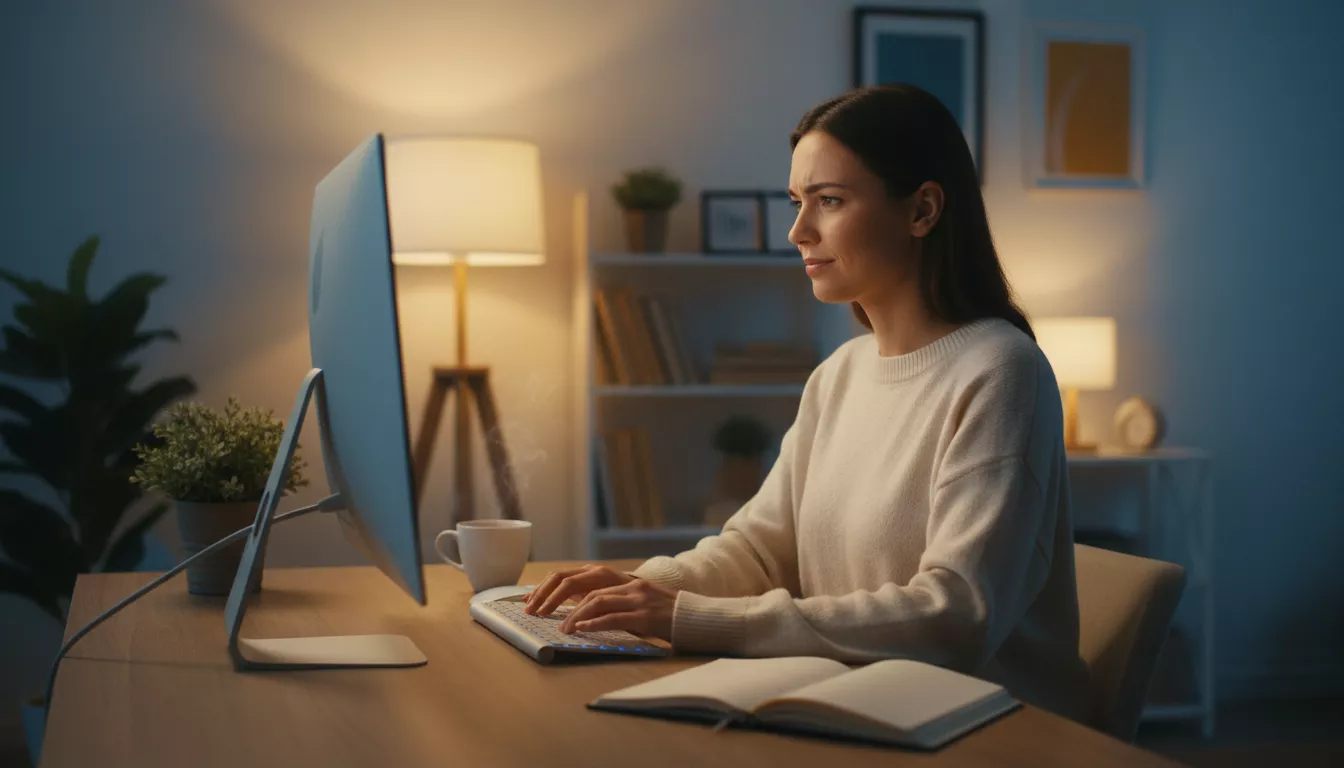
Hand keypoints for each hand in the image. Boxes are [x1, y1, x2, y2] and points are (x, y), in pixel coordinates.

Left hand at [523, 564, 677, 640]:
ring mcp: (636, 598)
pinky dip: (594, 622)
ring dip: (573, 614)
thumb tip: (575, 607)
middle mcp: (626, 583)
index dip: (551, 587)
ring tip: (560, 627)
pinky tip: (581, 628)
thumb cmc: (661, 614)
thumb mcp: (631, 601)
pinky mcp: (646, 615)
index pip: (576, 576)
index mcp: (619, 579)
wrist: (694, 618)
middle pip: (579, 582)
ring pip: (595, 600)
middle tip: (535, 613)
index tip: (532, 601)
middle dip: (553, 597)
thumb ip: (607, 599)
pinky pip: (614, 616)